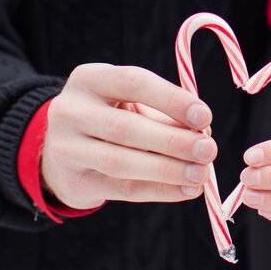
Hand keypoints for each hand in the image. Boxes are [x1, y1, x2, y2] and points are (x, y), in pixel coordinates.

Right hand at [41, 62, 215, 208]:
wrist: (62, 150)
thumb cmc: (110, 116)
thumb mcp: (129, 103)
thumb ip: (164, 114)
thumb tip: (203, 134)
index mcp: (89, 78)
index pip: (132, 82)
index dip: (171, 99)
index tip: (204, 116)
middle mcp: (70, 111)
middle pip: (124, 127)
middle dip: (172, 141)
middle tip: (208, 150)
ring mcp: (66, 148)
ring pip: (121, 162)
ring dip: (168, 170)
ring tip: (201, 174)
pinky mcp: (73, 182)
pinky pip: (121, 189)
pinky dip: (159, 191)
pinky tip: (185, 190)